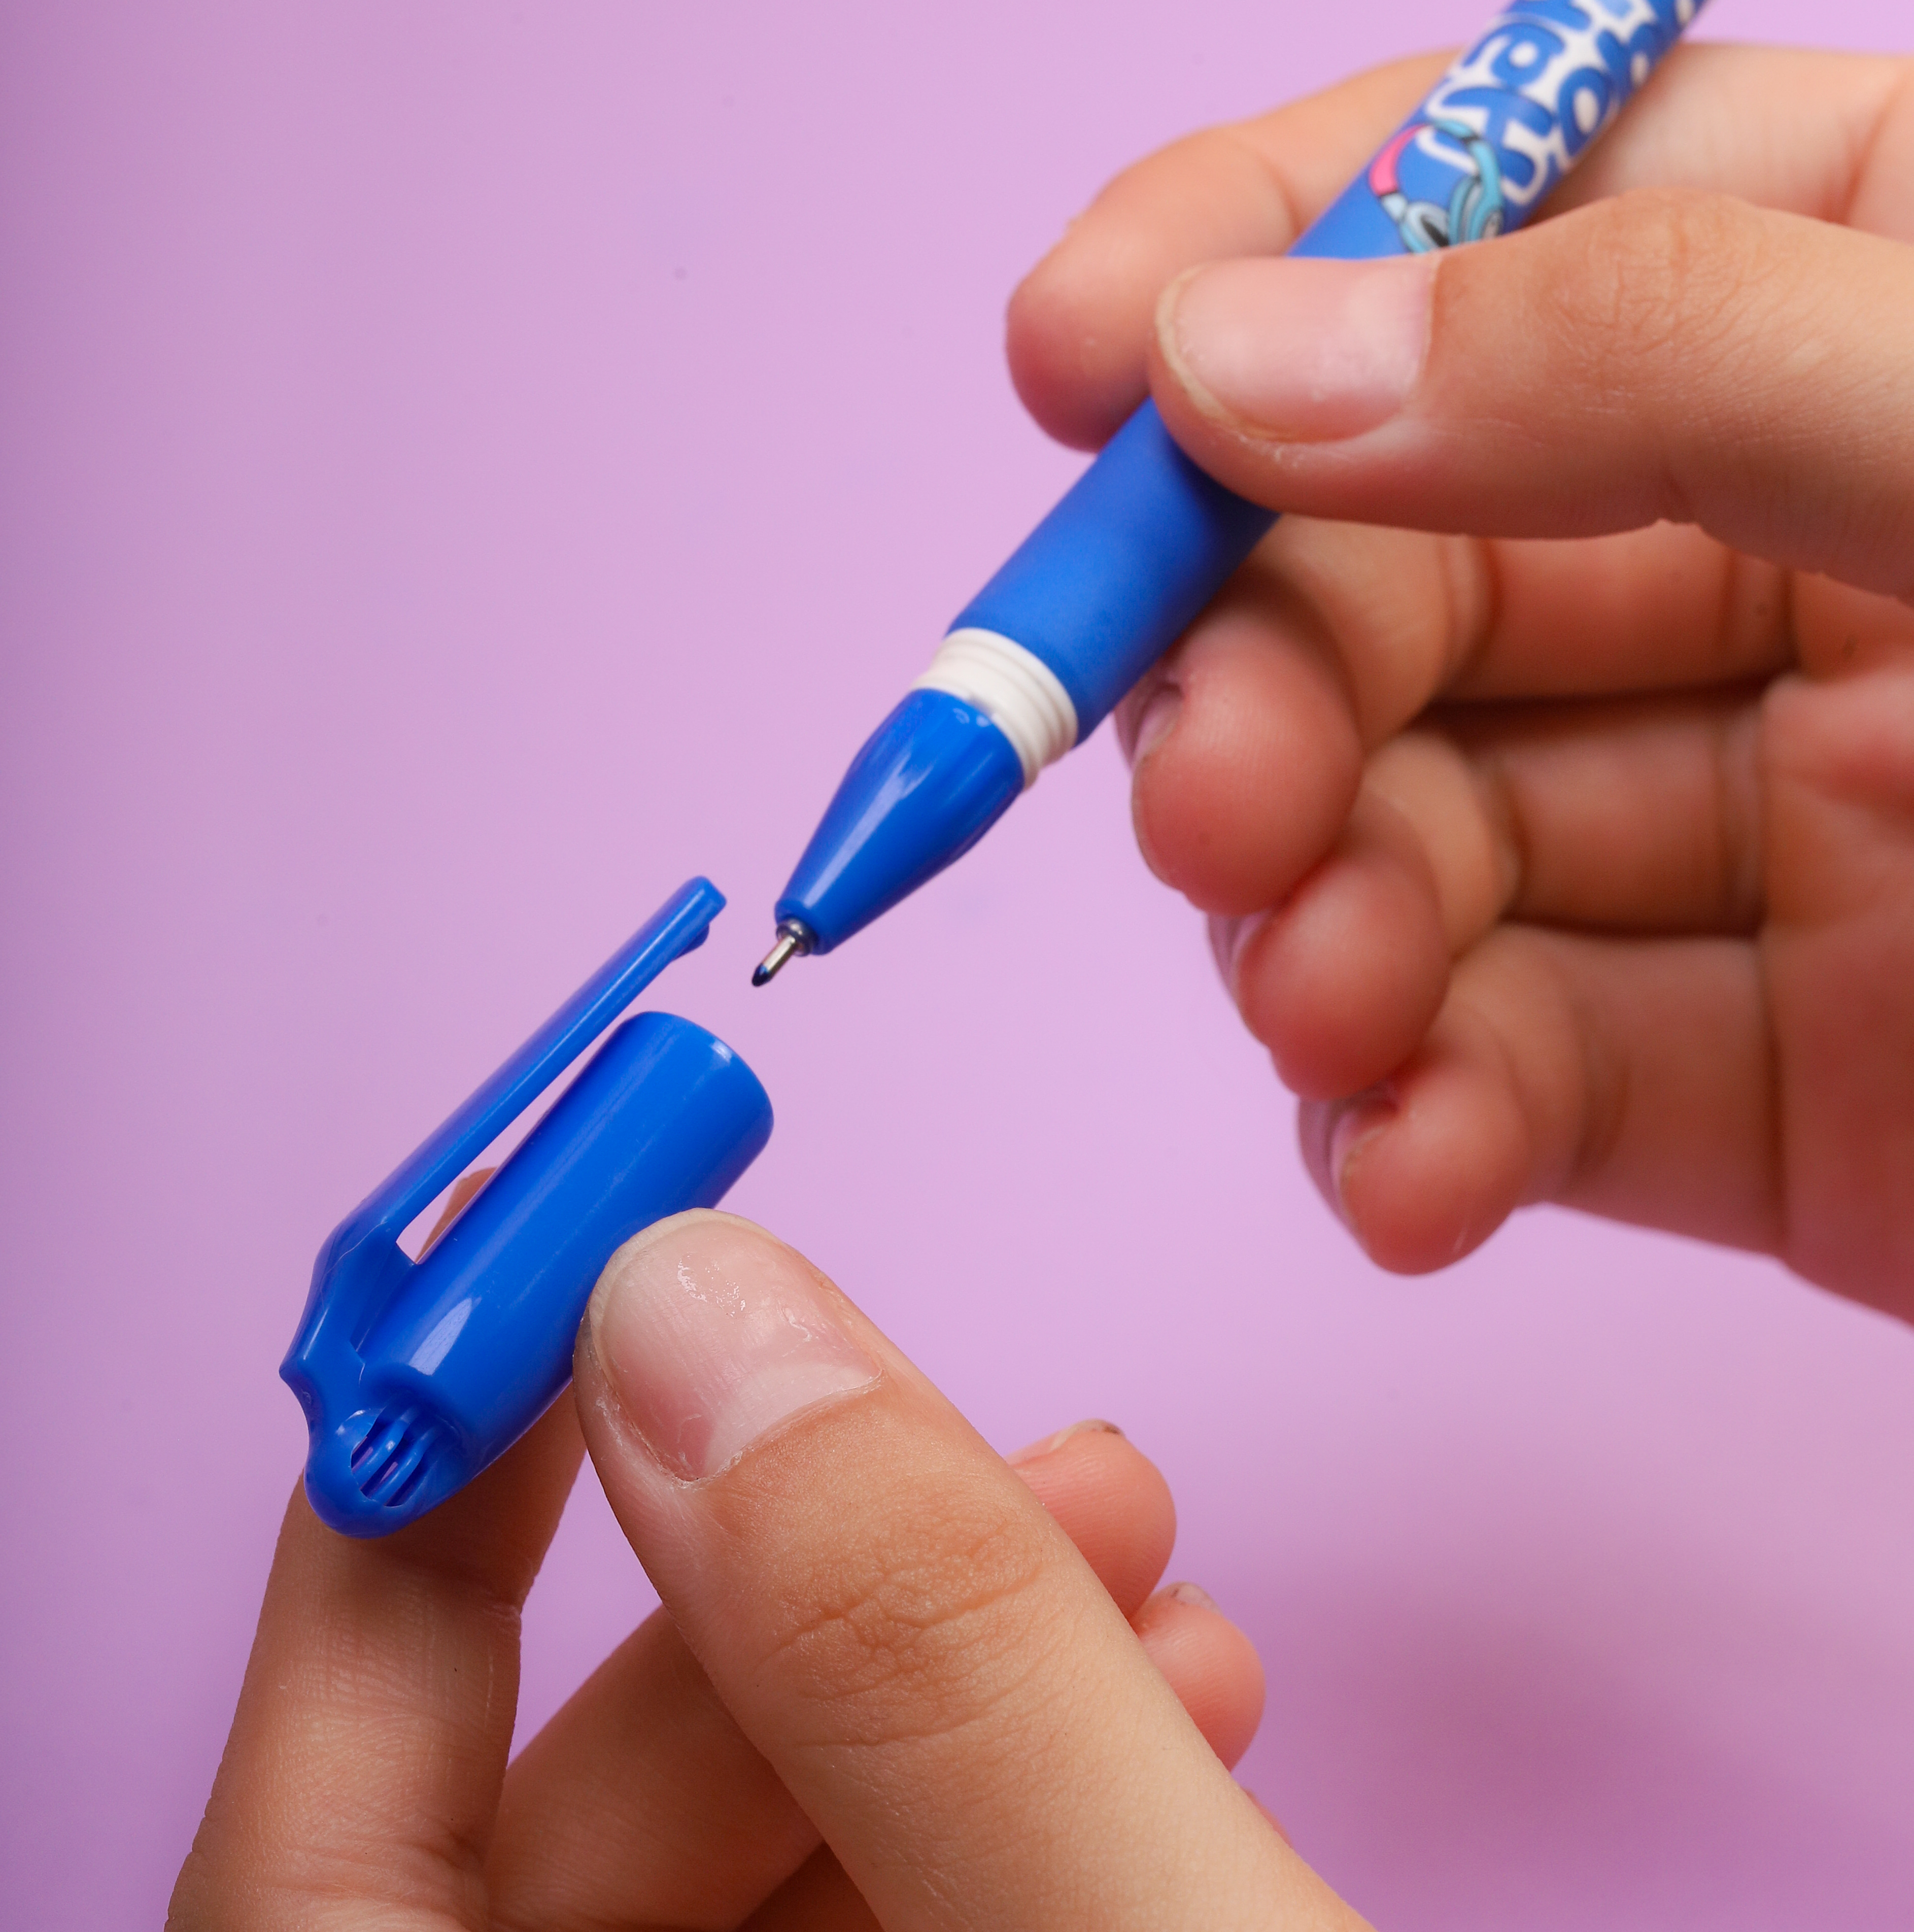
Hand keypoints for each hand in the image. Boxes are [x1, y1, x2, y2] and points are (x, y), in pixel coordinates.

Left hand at [170, 1210, 1364, 1929]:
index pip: (327, 1804)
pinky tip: (1179, 1696)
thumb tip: (694, 1313)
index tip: (560, 1286)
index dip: (425, 1505)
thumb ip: (911, 1668)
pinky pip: (889, 1903)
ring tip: (1156, 1561)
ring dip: (967, 1669)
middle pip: (595, 1816)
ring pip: (778, 1851)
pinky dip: (1013, 1784)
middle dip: (827, 1586)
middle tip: (1041, 1448)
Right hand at [1008, 46, 1913, 1318]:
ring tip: (1323, 1014)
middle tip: (1204, 810)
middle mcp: (1792, 550)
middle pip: (1399, 579)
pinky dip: (1415, 1125)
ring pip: (1419, 845)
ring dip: (1318, 935)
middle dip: (1263, 692)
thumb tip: (1233, 365)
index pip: (1495, 221)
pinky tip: (1403, 1171)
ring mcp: (1763, 829)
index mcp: (1880, 300)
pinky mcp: (1754, 1083)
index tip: (1069, 375)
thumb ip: (1638, 356)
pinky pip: (1507, 1071)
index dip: (1252, 274)